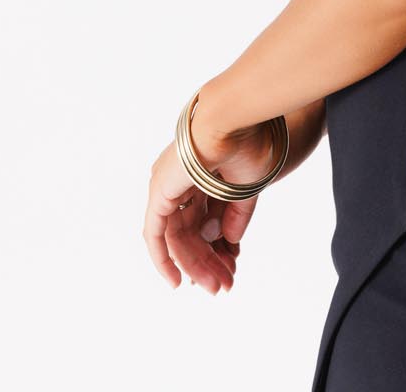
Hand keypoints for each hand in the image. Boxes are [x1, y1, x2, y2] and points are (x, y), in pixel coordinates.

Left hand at [142, 97, 326, 292]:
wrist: (237, 119)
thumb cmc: (250, 141)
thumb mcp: (246, 188)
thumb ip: (235, 215)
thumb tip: (227, 241)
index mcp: (202, 173)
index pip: (205, 219)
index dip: (218, 247)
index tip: (232, 267)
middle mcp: (180, 181)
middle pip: (190, 232)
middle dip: (208, 260)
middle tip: (224, 286)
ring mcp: (168, 186)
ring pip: (176, 237)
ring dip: (195, 264)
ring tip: (215, 286)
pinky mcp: (160, 192)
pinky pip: (155, 235)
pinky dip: (163, 259)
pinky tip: (177, 280)